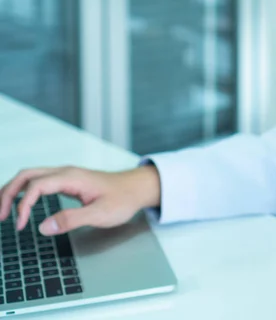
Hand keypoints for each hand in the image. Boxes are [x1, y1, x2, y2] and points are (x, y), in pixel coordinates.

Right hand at [0, 165, 160, 235]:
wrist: (137, 188)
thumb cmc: (123, 199)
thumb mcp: (100, 214)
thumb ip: (72, 220)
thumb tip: (43, 227)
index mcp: (71, 177)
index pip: (36, 186)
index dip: (23, 205)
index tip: (21, 225)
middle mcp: (66, 172)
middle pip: (26, 175)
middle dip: (8, 193)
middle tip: (0, 215)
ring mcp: (66, 175)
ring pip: (30, 176)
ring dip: (14, 191)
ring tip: (4, 211)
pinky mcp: (68, 181)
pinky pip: (39, 182)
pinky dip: (25, 191)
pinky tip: (21, 204)